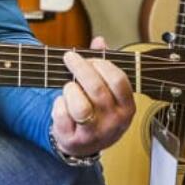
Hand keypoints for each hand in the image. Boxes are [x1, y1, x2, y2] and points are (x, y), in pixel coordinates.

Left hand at [51, 36, 135, 157]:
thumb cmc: (96, 110)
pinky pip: (62, 116)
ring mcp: (95, 133)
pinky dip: (58, 105)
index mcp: (126, 107)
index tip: (88, 57)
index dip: (101, 64)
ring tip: (69, 87)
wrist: (83, 143)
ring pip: (81, 107)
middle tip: (69, 58)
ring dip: (70, 90)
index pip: (118, 80)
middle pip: (97, 89)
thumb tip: (99, 40)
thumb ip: (103, 64)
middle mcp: (114, 122)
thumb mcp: (105, 90)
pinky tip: (62, 104)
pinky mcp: (74, 140)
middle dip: (80, 68)